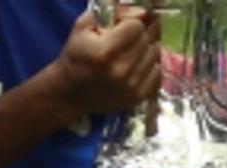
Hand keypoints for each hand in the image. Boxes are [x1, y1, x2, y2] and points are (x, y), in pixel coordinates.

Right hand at [44, 10, 161, 120]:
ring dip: (146, 50)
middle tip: (127, 39)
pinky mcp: (137, 98)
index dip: (130, 22)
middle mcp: (121, 70)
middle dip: (139, 35)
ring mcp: (130, 86)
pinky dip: (150, 67)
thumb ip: (112, 11)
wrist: (68, 95)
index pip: (137, 25)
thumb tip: (142, 11)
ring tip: (131, 53)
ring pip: (155, 54)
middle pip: (148, 38)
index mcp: (105, 51)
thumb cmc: (75, 57)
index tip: (121, 28)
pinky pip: (157, 73)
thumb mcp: (83, 27)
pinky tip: (136, 67)